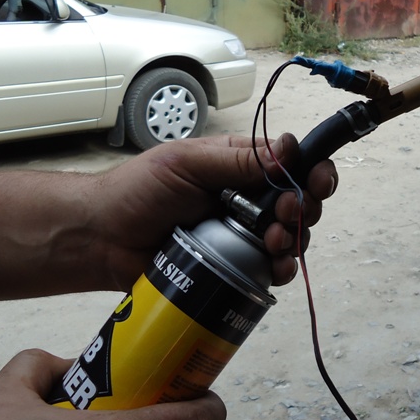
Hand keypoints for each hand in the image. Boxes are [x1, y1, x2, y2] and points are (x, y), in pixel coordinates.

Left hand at [96, 133, 337, 287]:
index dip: (312, 171)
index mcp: (239, 166)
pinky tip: (277, 268)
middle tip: (283, 214)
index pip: (291, 164)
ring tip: (274, 242)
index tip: (316, 181)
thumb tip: (291, 149)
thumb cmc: (137, 191)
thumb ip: (238, 160)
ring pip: (289, 237)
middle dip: (303, 208)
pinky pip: (269, 270)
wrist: (102, 239)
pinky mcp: (232, 267)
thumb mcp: (187, 165)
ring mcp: (241, 235)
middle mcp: (246, 199)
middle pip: (298, 202)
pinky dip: (281, 269)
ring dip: (294, 238)